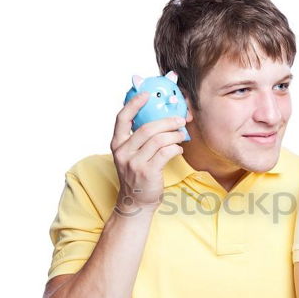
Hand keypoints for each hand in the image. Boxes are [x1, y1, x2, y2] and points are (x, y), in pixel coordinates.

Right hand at [110, 91, 187, 214]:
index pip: (122, 118)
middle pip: (147, 128)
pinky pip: (165, 153)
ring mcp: (134, 163)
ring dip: (174, 134)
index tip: (147, 94)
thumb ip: (139, 138)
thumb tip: (160, 117)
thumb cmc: (137, 176)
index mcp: (117, 144)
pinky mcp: (147, 172)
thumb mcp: (131, 155)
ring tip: (181, 135)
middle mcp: (123, 152)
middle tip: (180, 119)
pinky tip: (178, 149)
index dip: (134, 103)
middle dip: (167, 121)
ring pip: (158, 140)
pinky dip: (175, 148)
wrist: (135, 203)